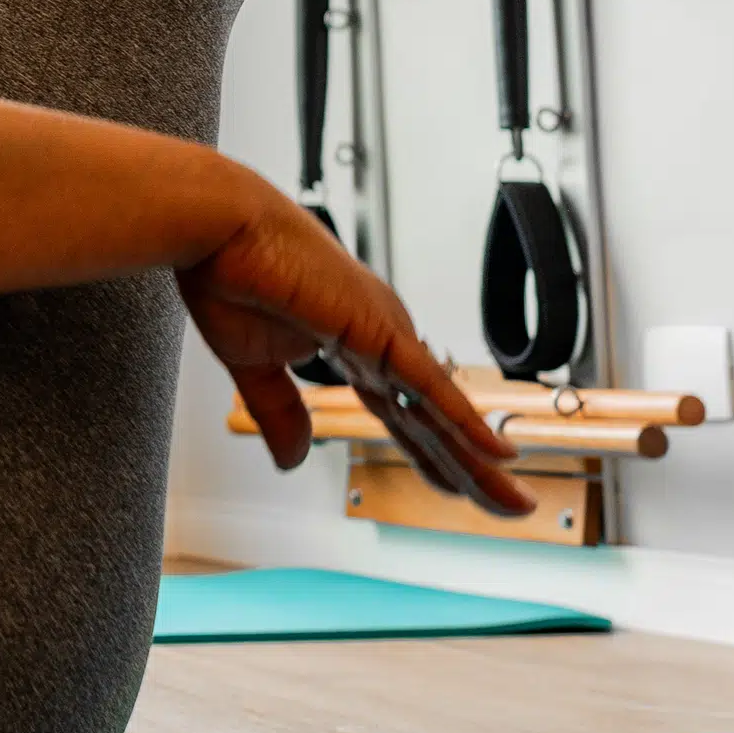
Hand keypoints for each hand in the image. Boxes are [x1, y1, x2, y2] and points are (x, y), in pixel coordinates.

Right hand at [179, 188, 530, 516]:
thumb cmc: (231, 272)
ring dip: (478, 459)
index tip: (458, 485)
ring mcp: (384, 335)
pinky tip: (495, 452)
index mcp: (350, 345)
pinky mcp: (378, 331)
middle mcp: (378, 341)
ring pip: (440, 413)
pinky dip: (464, 421)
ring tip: (514, 496)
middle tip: (510, 504)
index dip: (432, 455)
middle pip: (433, 421)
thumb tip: (292, 460)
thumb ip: (279, 412)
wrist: (220, 228)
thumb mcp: (252, 365)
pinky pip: (429, 387)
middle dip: (470, 469)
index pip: (402, 415)